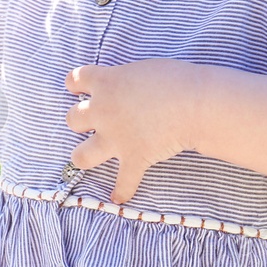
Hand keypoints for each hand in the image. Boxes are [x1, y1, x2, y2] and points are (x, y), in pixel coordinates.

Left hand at [64, 61, 198, 204]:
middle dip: (80, 121)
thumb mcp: (140, 69)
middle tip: (93, 121)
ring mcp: (115, 137)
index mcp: (106, 83)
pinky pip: (123, 182)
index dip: (75, 84)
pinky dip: (122, 191)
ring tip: (88, 156)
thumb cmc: (175, 79)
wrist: (194, 104)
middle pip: (72, 119)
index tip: (78, 89)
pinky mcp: (133, 158)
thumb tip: (123, 88)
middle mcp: (103, 111)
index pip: (74, 79)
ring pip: (81, 155)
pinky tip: (119, 197)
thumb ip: (123, 79)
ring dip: (83, 156)